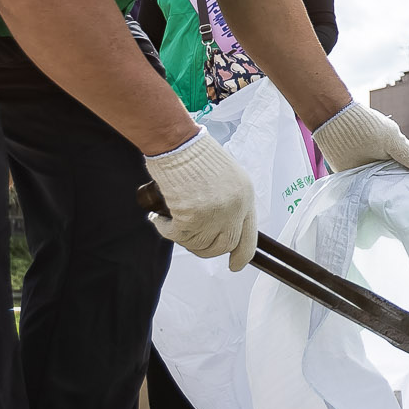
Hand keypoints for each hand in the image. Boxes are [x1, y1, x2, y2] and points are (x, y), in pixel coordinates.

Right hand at [144, 131, 259, 270]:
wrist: (178, 142)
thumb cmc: (195, 153)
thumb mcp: (226, 177)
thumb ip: (229, 202)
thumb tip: (219, 226)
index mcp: (245, 196)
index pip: (249, 237)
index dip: (241, 256)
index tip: (235, 266)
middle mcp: (234, 208)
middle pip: (223, 246)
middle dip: (205, 248)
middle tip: (190, 239)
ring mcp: (215, 214)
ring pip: (198, 244)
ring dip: (182, 237)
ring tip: (171, 221)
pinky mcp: (192, 216)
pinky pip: (176, 236)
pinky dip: (164, 229)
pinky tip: (159, 218)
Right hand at [313, 102, 408, 173]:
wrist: (331, 109)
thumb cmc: (361, 127)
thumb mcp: (391, 139)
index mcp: (364, 182)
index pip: (390, 186)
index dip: (405, 179)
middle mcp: (354, 180)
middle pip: (382, 178)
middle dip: (395, 170)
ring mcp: (348, 169)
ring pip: (374, 168)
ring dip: (384, 161)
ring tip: (393, 150)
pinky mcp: (344, 159)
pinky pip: (364, 160)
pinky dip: (373, 155)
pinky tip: (380, 146)